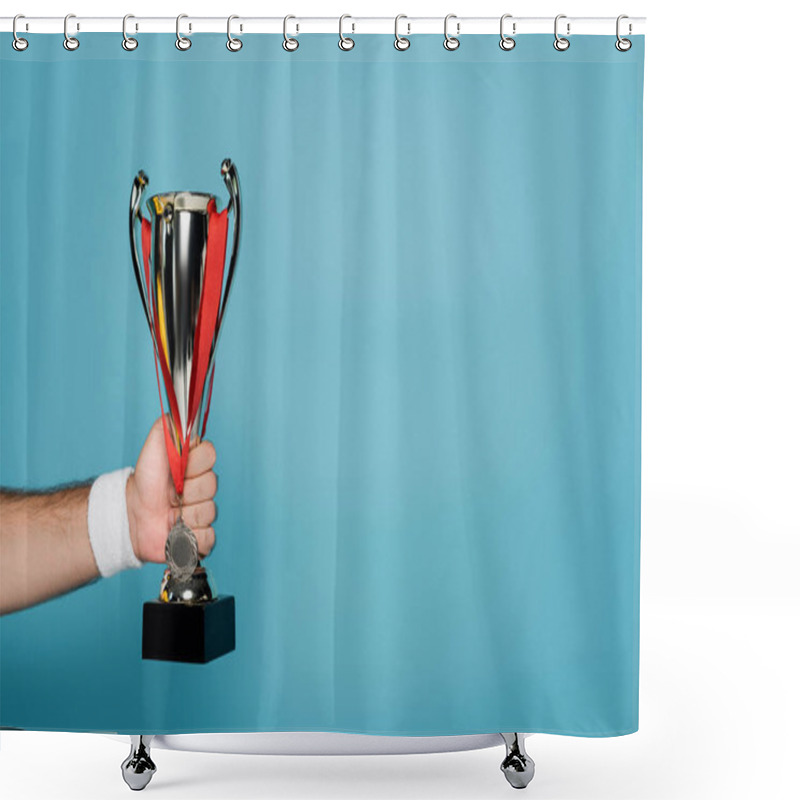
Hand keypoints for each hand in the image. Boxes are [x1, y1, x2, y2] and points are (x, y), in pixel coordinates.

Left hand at [126, 417, 217, 563]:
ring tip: (171, 514)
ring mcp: (205, 512)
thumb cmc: (145, 482)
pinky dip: (190, 537)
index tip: (177, 467)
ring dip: (185, 514)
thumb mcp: (153, 448)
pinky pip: (207, 537)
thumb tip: (180, 413)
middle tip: (171, 494)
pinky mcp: (201, 537)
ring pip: (209, 511)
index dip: (193, 462)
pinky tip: (176, 532)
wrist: (131, 516)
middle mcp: (205, 488)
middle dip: (187, 490)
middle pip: (212, 485)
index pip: (210, 455)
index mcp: (198, 466)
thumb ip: (167, 428)